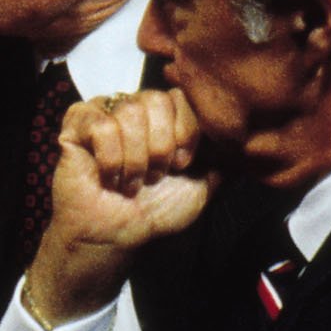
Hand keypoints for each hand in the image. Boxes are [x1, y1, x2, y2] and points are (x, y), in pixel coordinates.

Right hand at [26, 87, 218, 324]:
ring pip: (129, 112)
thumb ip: (224, 163)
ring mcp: (104, 111)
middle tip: (154, 176)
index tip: (182, 164)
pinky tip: (107, 176)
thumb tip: (253, 145)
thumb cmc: (153, 211)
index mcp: (165, 116)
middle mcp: (135, 107)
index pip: (183, 95)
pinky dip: (109, 158)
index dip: (186, 130)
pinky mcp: (76, 122)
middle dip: (160, 146)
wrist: (115, 234)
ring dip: (134, 159)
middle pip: (155, 99)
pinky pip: (100, 124)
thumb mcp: (202, 187)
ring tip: (131, 182)